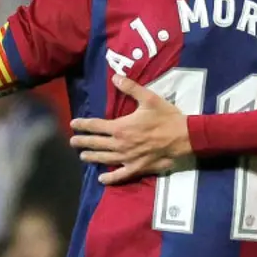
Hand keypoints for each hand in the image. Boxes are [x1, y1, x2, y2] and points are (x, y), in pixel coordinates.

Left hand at [70, 74, 192, 184]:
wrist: (183, 137)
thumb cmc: (166, 117)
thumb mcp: (149, 98)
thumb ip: (130, 88)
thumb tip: (115, 77)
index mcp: (120, 127)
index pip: (95, 126)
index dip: (83, 124)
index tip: (73, 124)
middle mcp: (119, 144)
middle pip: (95, 144)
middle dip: (82, 142)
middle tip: (73, 142)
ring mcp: (127, 158)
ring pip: (104, 158)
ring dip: (91, 157)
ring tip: (83, 156)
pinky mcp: (136, 168)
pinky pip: (119, 175)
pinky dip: (109, 178)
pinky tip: (102, 179)